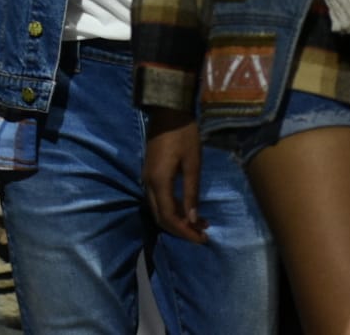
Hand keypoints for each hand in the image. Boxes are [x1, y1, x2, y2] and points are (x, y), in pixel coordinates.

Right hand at [142, 109, 208, 243]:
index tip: (202, 238)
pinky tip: (187, 208)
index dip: (185, 231)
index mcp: (159, 182)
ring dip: (177, 220)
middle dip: (181, 230)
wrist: (167, 110)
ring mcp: (147, 178)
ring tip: (200, 224)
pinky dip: (172, 209)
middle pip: (161, 217)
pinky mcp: (150, 173)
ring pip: (158, 209)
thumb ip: (191, 193)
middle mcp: (148, 183)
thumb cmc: (184, 135)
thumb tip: (193, 219)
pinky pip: (158, 199)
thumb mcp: (193, 164)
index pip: (169, 217)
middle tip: (202, 234)